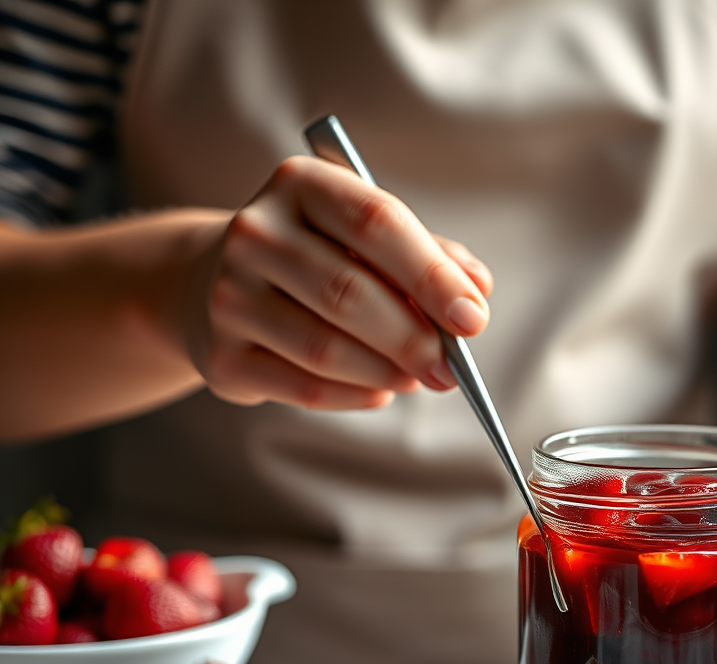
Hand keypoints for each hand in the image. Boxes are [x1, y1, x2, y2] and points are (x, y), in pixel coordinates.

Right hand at [198, 156, 492, 408]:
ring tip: (418, 379)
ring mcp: (229, 296)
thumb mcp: (368, 239)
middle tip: (453, 370)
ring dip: (387, 373)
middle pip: (349, 293)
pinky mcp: (223, 357)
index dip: (431, 275)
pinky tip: (380, 391)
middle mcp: (255, 233)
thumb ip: (429, 258)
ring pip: (327, 349)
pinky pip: (305, 388)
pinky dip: (356, 396)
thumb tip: (477, 291)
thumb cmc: (317, 257)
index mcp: (301, 185)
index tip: (473, 319)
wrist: (212, 282)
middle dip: (414, 339)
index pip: (376, 224)